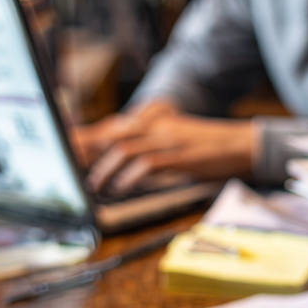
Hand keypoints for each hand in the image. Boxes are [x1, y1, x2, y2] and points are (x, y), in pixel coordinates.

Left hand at [71, 99, 253, 194]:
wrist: (243, 143)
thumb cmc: (208, 147)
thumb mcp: (174, 140)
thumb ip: (148, 146)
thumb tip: (118, 162)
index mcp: (154, 120)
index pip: (112, 127)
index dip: (85, 137)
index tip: (64, 147)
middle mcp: (157, 125)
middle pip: (111, 134)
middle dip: (85, 150)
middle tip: (66, 165)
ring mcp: (168, 138)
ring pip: (125, 148)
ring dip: (105, 169)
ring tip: (95, 185)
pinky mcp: (180, 154)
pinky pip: (147, 163)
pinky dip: (130, 176)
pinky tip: (121, 187)